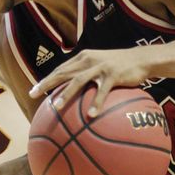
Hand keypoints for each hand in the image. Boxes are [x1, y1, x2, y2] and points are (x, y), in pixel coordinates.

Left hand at [27, 48, 148, 115]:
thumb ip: (88, 75)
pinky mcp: (113, 74)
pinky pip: (102, 91)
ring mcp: (100, 67)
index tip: (34, 91)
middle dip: (46, 84)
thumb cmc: (120, 67)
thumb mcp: (101, 66)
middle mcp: (88, 60)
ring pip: (79, 81)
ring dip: (66, 94)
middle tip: (33, 95)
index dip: (46, 79)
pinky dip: (96, 103)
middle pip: (63, 73)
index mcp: (83, 58)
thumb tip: (75, 93)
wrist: (142, 59)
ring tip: (57, 107)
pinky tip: (91, 116)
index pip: (60, 69)